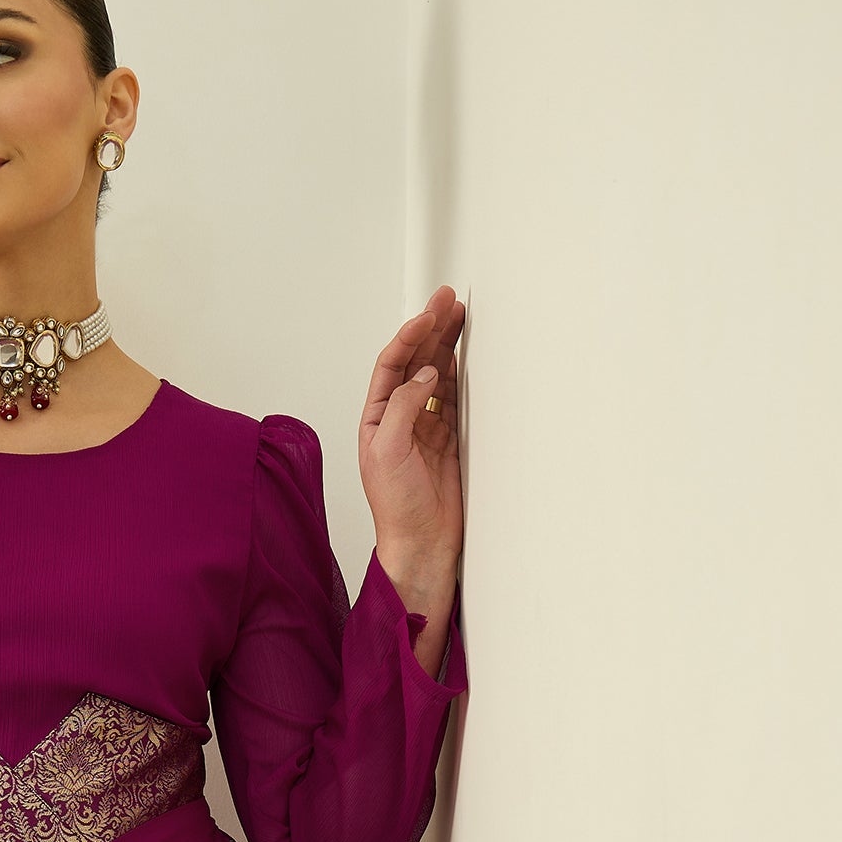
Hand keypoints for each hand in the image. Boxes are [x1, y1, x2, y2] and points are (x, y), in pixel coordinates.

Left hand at [358, 284, 465, 573]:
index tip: (428, 314)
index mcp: (376, 418)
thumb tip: (425, 373)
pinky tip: (464, 353)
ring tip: (459, 315)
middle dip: (431, 328)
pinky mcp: (448, 439)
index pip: (391, 365)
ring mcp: (425, 427)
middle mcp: (399, 418)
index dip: (409, 337)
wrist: (422, 542)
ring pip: (438, 375)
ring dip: (447, 344)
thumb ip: (404, 406)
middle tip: (447, 299)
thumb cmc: (396, 507)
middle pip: (416, 362)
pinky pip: (455, 396)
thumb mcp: (388, 451)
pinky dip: (461, 372)